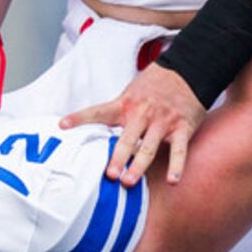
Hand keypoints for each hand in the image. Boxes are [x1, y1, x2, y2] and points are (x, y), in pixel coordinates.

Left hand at [61, 61, 206, 184]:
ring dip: (138, 165)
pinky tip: (172, 180)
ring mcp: (163, 122)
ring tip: (129, 182)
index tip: (63, 125)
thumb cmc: (155, 85)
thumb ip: (117, 112)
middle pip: (127, 138)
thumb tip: (95, 133)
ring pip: (149, 147)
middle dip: (118, 157)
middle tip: (110, 175)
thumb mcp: (132, 92)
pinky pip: (179, 150)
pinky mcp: (182, 128)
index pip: (99, 111)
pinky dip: (176, 166)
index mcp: (126, 104)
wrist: (188, 69)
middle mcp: (143, 113)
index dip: (80, 118)